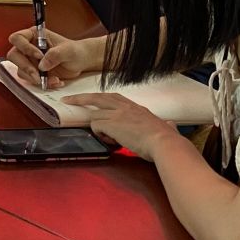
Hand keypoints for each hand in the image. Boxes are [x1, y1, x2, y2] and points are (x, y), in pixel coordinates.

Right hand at [6, 26, 102, 89]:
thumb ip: (55, 54)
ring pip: (20, 70)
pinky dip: (42, 83)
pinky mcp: (34, 73)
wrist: (81, 62)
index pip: (17, 39)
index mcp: (33, 35)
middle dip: (25, 67)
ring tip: (53, 79)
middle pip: (14, 56)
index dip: (24, 47)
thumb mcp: (68, 50)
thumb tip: (41, 65)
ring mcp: (30, 61)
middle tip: (38, 75)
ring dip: (34, 78)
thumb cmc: (75, 50)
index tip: (39, 56)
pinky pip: (30, 80)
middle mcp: (28, 48)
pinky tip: (55, 81)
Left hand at [61, 92, 179, 160]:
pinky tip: (111, 142)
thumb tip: (171, 126)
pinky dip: (100, 134)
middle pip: (98, 97)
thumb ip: (167, 125)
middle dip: (80, 98)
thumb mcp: (166, 127)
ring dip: (97, 127)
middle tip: (67, 100)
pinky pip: (96, 126)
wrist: (164, 142)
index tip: (93, 99)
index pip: (114, 98)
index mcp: (136, 108)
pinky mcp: (111, 123)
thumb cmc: (167, 139)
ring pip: (95, 115)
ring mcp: (117, 114)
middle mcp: (125, 107)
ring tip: (110, 139)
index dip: (102, 99)